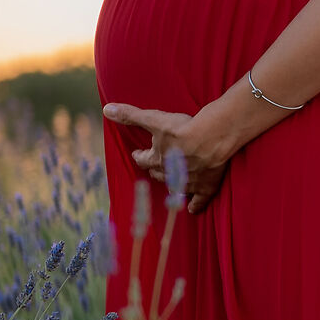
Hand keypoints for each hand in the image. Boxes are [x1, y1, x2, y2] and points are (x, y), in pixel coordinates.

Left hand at [100, 101, 238, 213]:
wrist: (212, 138)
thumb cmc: (183, 128)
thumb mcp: (154, 119)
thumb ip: (131, 115)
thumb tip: (107, 109)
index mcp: (156, 158)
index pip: (143, 159)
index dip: (139, 156)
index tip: (137, 153)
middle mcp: (169, 173)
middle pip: (158, 174)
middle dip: (154, 169)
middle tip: (154, 166)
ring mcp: (188, 182)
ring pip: (175, 187)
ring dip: (171, 185)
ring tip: (171, 184)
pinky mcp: (206, 186)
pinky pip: (199, 200)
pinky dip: (195, 205)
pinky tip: (191, 210)